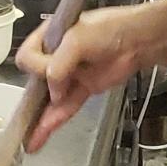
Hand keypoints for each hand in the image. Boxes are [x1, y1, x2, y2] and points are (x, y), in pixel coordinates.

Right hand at [16, 6, 145, 150]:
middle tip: (28, 117)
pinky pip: (66, 107)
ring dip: (39, 118)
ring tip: (28, 137)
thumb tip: (52, 89)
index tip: (47, 71)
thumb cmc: (109, 28)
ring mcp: (70, 74)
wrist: (138, 40)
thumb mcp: (78, 38)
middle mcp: (56, 56)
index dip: (36, 66)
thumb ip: (59, 62)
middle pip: (36, 80)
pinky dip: (55, 119)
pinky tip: (43, 133)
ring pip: (50, 99)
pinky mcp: (83, 88)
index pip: (28, 56)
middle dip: (32, 99)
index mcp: (50, 37)